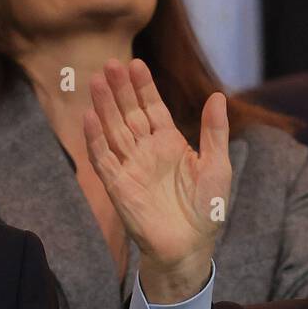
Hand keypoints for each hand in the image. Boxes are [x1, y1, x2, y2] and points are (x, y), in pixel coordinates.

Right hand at [85, 58, 230, 302]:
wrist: (190, 246)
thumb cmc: (205, 208)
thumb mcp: (217, 166)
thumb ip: (215, 132)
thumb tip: (218, 96)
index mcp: (169, 143)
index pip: (152, 108)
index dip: (144, 87)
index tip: (136, 63)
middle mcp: (146, 151)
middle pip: (128, 113)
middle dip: (120, 89)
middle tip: (110, 63)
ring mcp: (130, 166)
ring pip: (113, 130)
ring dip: (104, 107)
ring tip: (96, 81)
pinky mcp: (118, 185)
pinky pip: (103, 159)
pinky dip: (96, 139)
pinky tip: (90, 118)